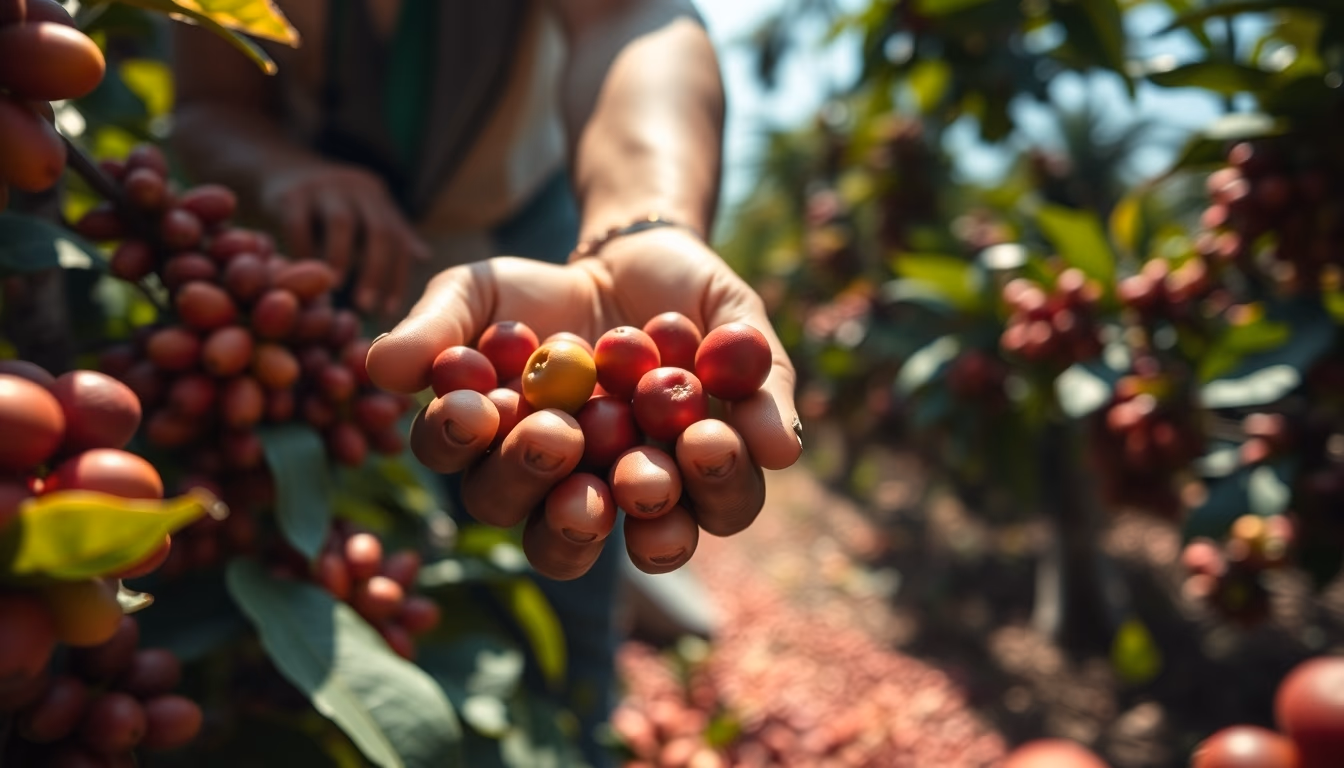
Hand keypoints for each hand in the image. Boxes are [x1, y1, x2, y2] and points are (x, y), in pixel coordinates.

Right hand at [259, 163, 429, 316]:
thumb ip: (391, 234)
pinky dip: (303, 250)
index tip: (388, 310)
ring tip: (335, 287)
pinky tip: (303, 272)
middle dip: (376, 271)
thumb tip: (424, 257)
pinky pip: (300, 224)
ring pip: (342, 223)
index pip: (399, 240)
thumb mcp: (364, 211)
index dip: (397, 276)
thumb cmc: (331, 202)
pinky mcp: (291, 193)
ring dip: (341, 258)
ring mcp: (325, 187)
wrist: (282, 167)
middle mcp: (358, 189)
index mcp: (378, 198)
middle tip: (366, 305)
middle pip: (379, 231)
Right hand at [365, 227, 802, 579]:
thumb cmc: (536, 294)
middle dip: (559, 497)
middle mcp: (575, 498)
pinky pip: (731, 496)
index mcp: (505, 467)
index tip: (473, 404)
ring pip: (657, 536)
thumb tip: (380, 368)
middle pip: (556, 532)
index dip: (466, 448)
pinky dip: (738, 467)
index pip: (473, 477)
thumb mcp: (476, 291)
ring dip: (659, 509)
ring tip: (662, 466)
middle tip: (561, 439)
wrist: (634, 263)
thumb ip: (433, 325)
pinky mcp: (720, 469)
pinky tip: (740, 434)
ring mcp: (652, 491)